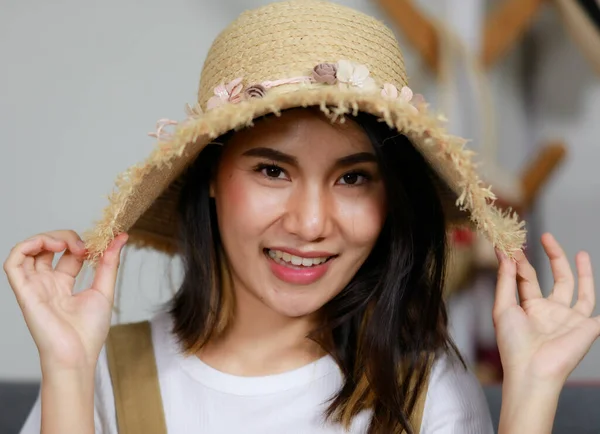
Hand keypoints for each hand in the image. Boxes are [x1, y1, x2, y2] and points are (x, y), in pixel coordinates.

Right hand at [3, 230, 127, 371]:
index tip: (100, 245)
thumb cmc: (89, 332)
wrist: (77, 355)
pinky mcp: (24, 292)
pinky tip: (48, 246)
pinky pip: (12, 263)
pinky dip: (25, 247)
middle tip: (84, 246)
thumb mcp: (104, 290)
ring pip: (28, 250)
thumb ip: (110, 263)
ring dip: (45, 238)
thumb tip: (121, 238)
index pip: (68, 253)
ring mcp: (35, 286)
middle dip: (65, 237)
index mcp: (64, 284)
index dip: (81, 243)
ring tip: (65, 244)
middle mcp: (47, 283)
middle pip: (48, 247)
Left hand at [493, 233, 599, 385]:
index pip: (527, 277)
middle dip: (553, 257)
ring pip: (580, 291)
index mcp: (529, 307)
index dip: (520, 260)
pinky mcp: (587, 328)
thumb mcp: (503, 307)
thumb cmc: (513, 344)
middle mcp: (551, 311)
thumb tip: (504, 253)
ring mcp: (570, 319)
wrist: (532, 370)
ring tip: (581, 252)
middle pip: (555, 279)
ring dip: (582, 272)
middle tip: (547, 236)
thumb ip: (506, 279)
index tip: (512, 243)